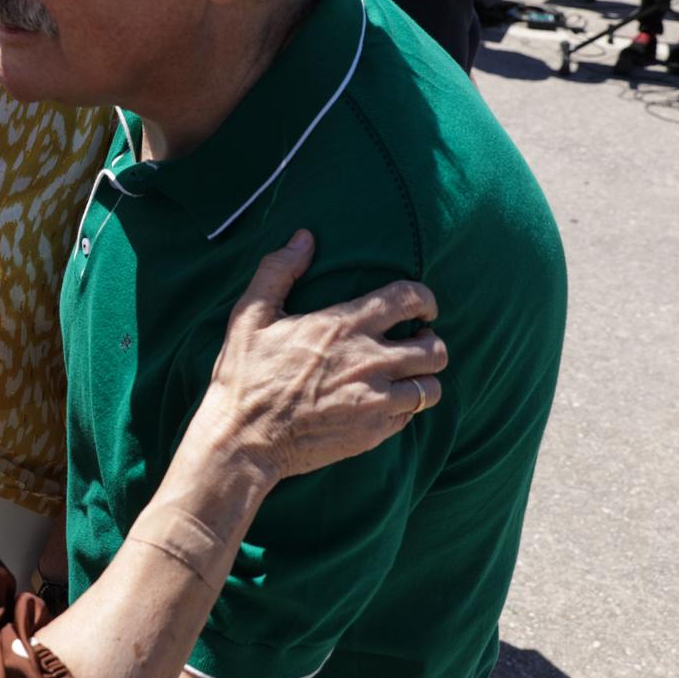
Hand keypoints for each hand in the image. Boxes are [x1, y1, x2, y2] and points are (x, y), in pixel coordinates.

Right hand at [201, 231, 444, 485]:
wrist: (243, 440)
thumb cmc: (245, 376)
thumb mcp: (250, 315)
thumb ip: (279, 271)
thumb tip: (304, 237)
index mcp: (343, 326)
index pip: (409, 300)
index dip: (425, 299)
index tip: (422, 307)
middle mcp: (368, 362)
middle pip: (435, 348)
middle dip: (431, 341)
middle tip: (416, 342)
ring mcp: (375, 401)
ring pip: (432, 388)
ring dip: (424, 379)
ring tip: (408, 376)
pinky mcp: (373, 433)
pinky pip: (410, 417)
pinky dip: (404, 408)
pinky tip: (383, 402)